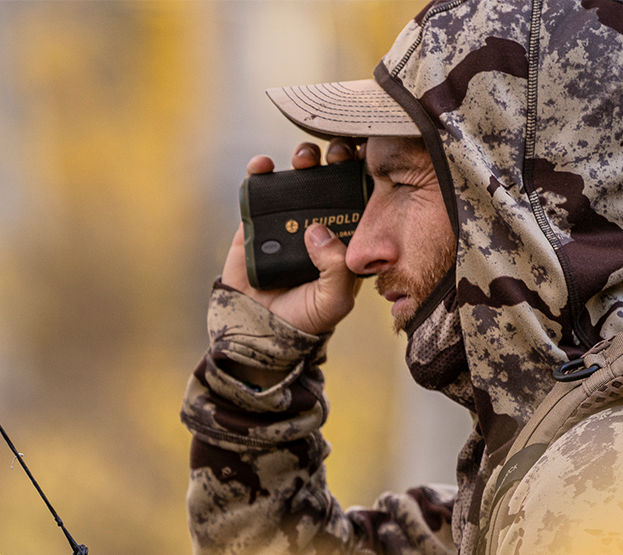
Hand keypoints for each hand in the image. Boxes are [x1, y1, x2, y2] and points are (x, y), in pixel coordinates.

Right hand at [221, 139, 364, 336]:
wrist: (256, 332)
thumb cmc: (303, 320)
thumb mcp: (334, 300)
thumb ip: (337, 269)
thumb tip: (316, 231)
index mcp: (344, 237)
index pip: (359, 196)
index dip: (363, 173)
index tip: (367, 155)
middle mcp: (318, 221)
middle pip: (331, 179)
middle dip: (336, 157)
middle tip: (337, 153)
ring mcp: (287, 219)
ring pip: (299, 177)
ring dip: (303, 158)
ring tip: (305, 158)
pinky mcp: (255, 221)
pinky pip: (259, 189)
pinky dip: (261, 171)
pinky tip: (264, 165)